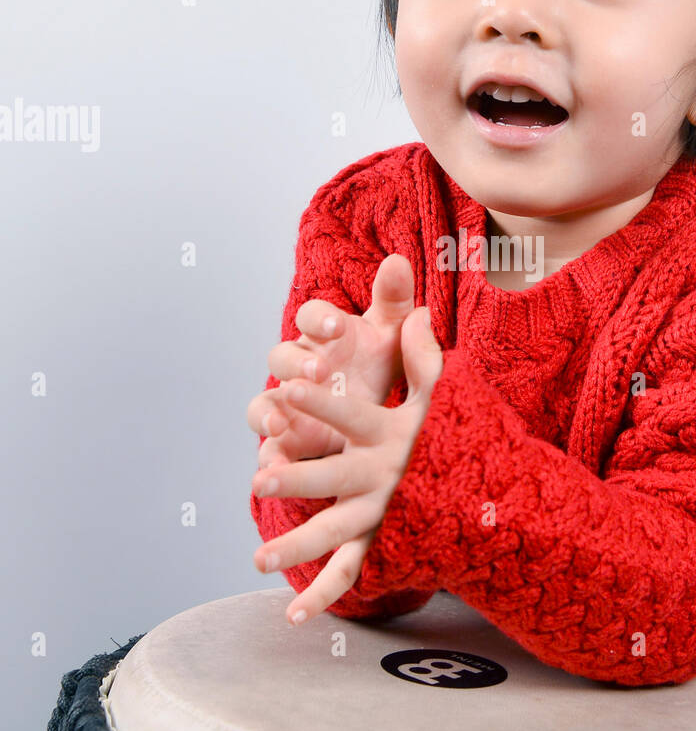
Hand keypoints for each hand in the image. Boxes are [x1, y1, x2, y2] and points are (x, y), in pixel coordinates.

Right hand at [245, 254, 416, 468]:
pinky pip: (267, 446)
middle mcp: (300, 366)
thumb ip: (395, 301)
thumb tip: (398, 261)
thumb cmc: (377, 363)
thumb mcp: (392, 335)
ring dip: (267, 411)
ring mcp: (288, 404)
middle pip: (282, 356)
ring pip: (263, 402)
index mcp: (325, 336)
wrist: (374, 415)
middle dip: (296, 363)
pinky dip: (268, 456)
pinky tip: (272, 469)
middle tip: (319, 372)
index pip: (311, 316)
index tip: (336, 324)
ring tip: (278, 424)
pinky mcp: (286, 440)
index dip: (319, 317)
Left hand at [252, 305, 443, 622]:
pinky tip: (293, 616)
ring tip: (257, 558)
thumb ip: (426, 357)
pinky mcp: (382, 544)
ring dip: (296, 546)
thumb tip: (419, 313)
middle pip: (333, 478)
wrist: (495, 495)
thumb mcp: (447, 395)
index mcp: (390, 436)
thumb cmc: (459, 435)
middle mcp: (382, 478)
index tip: (284, 386)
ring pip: (334, 533)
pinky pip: (351, 572)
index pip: (350, 416)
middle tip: (259, 476)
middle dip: (296, 477)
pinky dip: (324, 595)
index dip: (319, 401)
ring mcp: (380, 515)